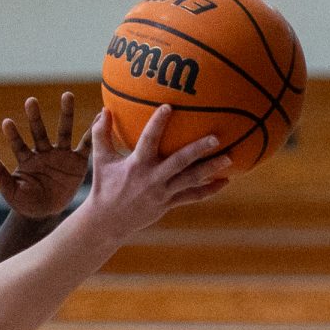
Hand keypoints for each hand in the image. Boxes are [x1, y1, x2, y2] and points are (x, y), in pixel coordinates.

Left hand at [0, 92, 91, 219]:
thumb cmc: (24, 202)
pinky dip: (93, 132)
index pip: (18, 144)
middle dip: (35, 117)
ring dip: (66, 113)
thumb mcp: (10, 190)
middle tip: (30, 100)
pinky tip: (99, 116)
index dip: (13, 134)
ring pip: (64, 131)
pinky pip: (86, 145)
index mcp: (26, 159)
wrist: (45, 213)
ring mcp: (61, 155)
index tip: (7, 122)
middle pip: (39, 131)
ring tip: (67, 94)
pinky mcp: (77, 162)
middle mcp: (43, 152)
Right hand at [84, 105, 229, 236]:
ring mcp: (162, 193)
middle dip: (198, 150)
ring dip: (211, 169)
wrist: (107, 222)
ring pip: (191, 180)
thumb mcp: (100, 160)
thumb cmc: (104, 187)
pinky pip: (192, 196)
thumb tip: (104, 109)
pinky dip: (209, 190)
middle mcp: (152, 178)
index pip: (148, 141)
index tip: (169, 107)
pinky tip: (225, 181)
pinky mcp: (168, 204)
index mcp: (136, 165)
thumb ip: (101, 134)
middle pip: (179, 162)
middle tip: (216, 138)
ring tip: (229, 157)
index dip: (157, 124)